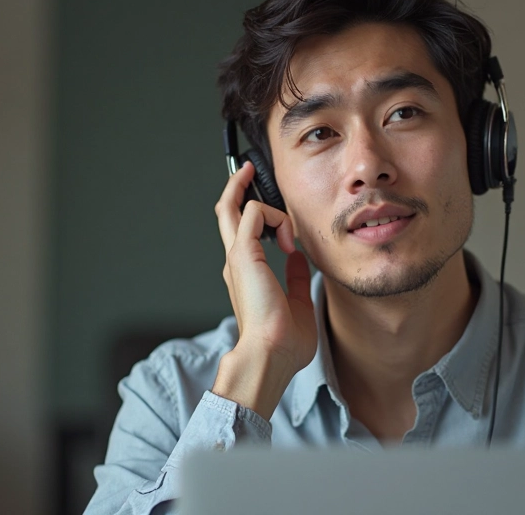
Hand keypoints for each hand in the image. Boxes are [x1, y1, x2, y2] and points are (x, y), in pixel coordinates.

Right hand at [211, 161, 316, 419]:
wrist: (271, 356)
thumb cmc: (283, 343)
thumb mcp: (296, 302)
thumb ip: (295, 278)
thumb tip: (298, 258)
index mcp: (246, 275)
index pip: (242, 233)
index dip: (254, 213)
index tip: (274, 207)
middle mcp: (236, 263)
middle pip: (226, 211)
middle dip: (236, 186)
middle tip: (247, 168)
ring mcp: (237, 258)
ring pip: (232, 207)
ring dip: (264, 202)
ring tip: (288, 226)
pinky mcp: (243, 255)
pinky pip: (256, 213)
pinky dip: (277, 218)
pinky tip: (290, 242)